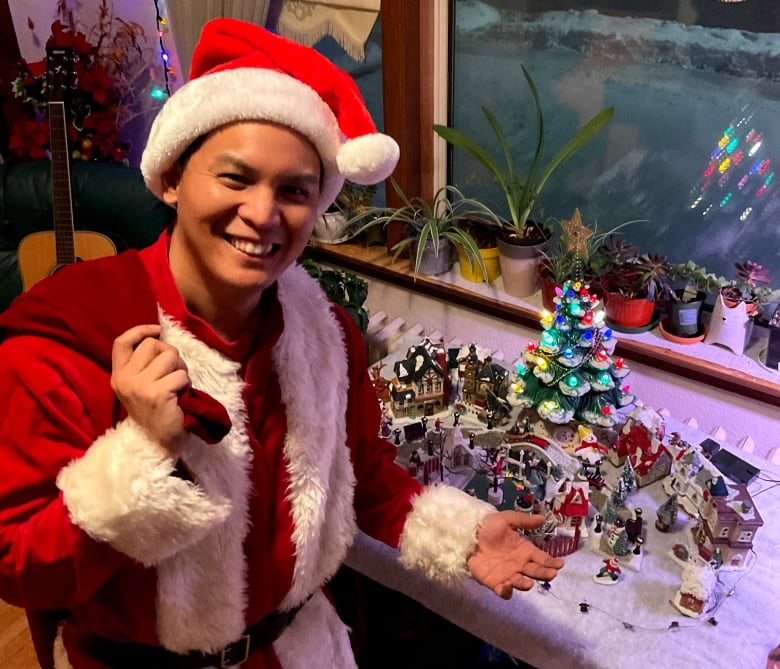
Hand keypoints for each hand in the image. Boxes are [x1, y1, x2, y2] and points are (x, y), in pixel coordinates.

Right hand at [111, 324, 190, 456]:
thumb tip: (159, 338)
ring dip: (180, 370)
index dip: (140, 331)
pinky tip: (180, 398)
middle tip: (172, 373)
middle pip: (153, 345)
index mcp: (118, 375)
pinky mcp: (157, 394)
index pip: (121, 342)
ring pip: (170, 357)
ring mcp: (140, 386)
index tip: (158, 330)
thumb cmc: (154, 411)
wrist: (157, 442)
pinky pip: (181, 375)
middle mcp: (125, 379)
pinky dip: (186, 385)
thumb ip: (142, 364)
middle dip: (169, 354)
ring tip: (176, 387)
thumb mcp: (139, 386)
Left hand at [467, 511, 564, 599]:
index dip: (551, 562)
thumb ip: (524, 521)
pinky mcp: (494, 582)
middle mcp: (519, 564)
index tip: (560, 564)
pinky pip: (503, 591)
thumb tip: (543, 518)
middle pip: (535, 572)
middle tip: (552, 574)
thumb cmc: (488, 526)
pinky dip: (507, 591)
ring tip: (529, 583)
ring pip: (521, 583)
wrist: (467, 534)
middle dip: (544, 574)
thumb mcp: (507, 519)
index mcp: (524, 550)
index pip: (541, 558)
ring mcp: (508, 574)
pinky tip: (507, 586)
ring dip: (526, 584)